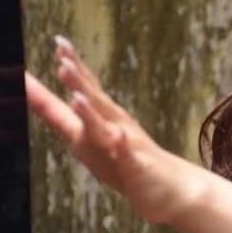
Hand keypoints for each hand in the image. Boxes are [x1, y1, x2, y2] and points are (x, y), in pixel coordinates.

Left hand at [25, 36, 192, 223]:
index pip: (83, 90)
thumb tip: (56, 98)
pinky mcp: (138, 168)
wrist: (174, 190)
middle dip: (78, 80)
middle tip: (63, 56)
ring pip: (106, 127)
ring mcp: (127, 146)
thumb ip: (75, 121)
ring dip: (92, 111)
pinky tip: (118, 137)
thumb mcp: (98, 142)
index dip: (70, 68)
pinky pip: (127, 158)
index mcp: (101, 122)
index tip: (58, 42)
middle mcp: (114, 127)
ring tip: (77, 96)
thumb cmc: (132, 167)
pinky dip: (121, 147)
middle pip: (94, 101)